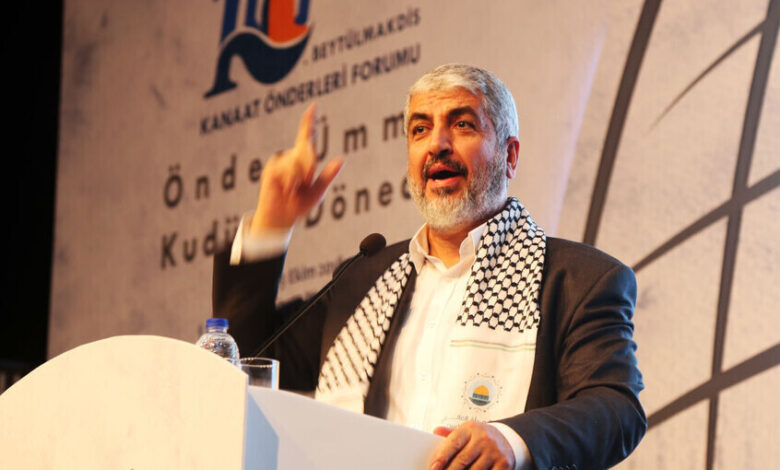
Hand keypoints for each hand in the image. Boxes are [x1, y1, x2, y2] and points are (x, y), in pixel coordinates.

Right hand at [250, 103, 343, 234]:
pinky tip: (285, 190)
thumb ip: (328, 175)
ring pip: (298, 164)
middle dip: (310, 167)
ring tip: (293, 191)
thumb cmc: (299, 205)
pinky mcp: (272, 168)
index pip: (307, 137)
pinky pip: (288, 172)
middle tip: (304, 183)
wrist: (281, 218)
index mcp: (304, 160)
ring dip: (300, 180)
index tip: (314, 106)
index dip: (310, 121)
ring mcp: (281, 162)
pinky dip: (291, 184)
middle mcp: (292, 157)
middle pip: (308, 151)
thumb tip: (341, 159)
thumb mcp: (318, 191)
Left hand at [430, 421, 514, 469]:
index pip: (453, 443)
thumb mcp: (467, 431)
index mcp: (471, 428)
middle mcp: (483, 438)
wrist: (507, 439)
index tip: (433, 468)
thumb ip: (451, 434)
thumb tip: (436, 431)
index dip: (441, 457)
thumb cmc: (480, 438)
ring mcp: (494, 451)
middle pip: (462, 460)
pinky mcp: (504, 463)